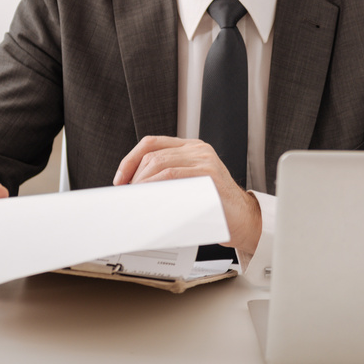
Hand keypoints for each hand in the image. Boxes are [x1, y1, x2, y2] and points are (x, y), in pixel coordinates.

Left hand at [113, 136, 261, 256]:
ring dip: (142, 184)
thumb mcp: (189, 186)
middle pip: (153, 155)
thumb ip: (169, 180)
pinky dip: (156, 187)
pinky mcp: (209, 173)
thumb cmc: (215, 206)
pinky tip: (151, 199)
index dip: (130, 160)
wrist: (243, 220)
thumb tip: (134, 189)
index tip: (120, 180)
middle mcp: (198, 150)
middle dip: (134, 177)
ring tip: (137, 199)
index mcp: (191, 149)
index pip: (152, 143)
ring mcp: (205, 160)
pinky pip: (173, 175)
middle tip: (128, 196)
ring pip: (160, 164)